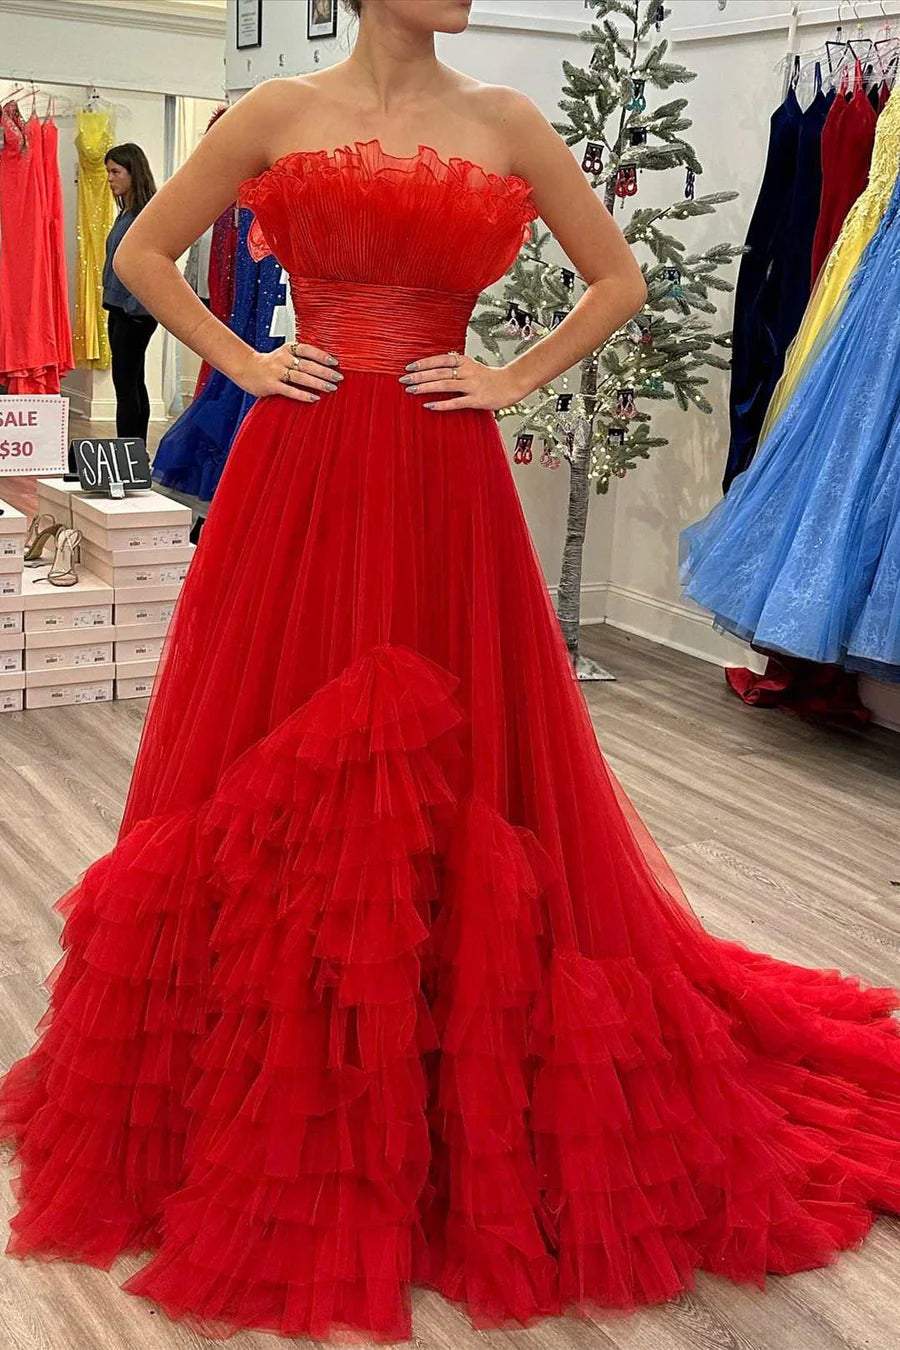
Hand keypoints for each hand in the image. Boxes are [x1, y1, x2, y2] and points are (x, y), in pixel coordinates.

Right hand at [238, 342, 342, 402]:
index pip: (308, 350)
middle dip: (325, 371)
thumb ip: (300, 357)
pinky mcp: (271, 385)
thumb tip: (325, 365)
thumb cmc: (270, 363)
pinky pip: (290, 390)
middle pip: (307, 365)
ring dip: (318, 383)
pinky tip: (314, 398)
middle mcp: (283, 359)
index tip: (335, 362)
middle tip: (338, 378)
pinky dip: (303, 394)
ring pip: (301, 377)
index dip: (322, 355)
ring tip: (331, 388)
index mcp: (288, 349)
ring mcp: (276, 372)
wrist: (246, 368)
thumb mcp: (284, 354)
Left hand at [398, 351, 524, 411]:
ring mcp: (472, 386)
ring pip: (445, 385)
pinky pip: (456, 403)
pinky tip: (428, 406)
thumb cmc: (489, 377)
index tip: (408, 366)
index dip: (424, 363)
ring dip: (426, 388)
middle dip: (420, 376)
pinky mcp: (477, 400)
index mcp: (464, 362)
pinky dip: (441, 404)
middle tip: (404, 380)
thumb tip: (433, 367)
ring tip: (411, 390)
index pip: (440, 359)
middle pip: (439, 372)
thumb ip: (454, 366)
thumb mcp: (471, 366)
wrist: (511, 384)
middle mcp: (467, 372)